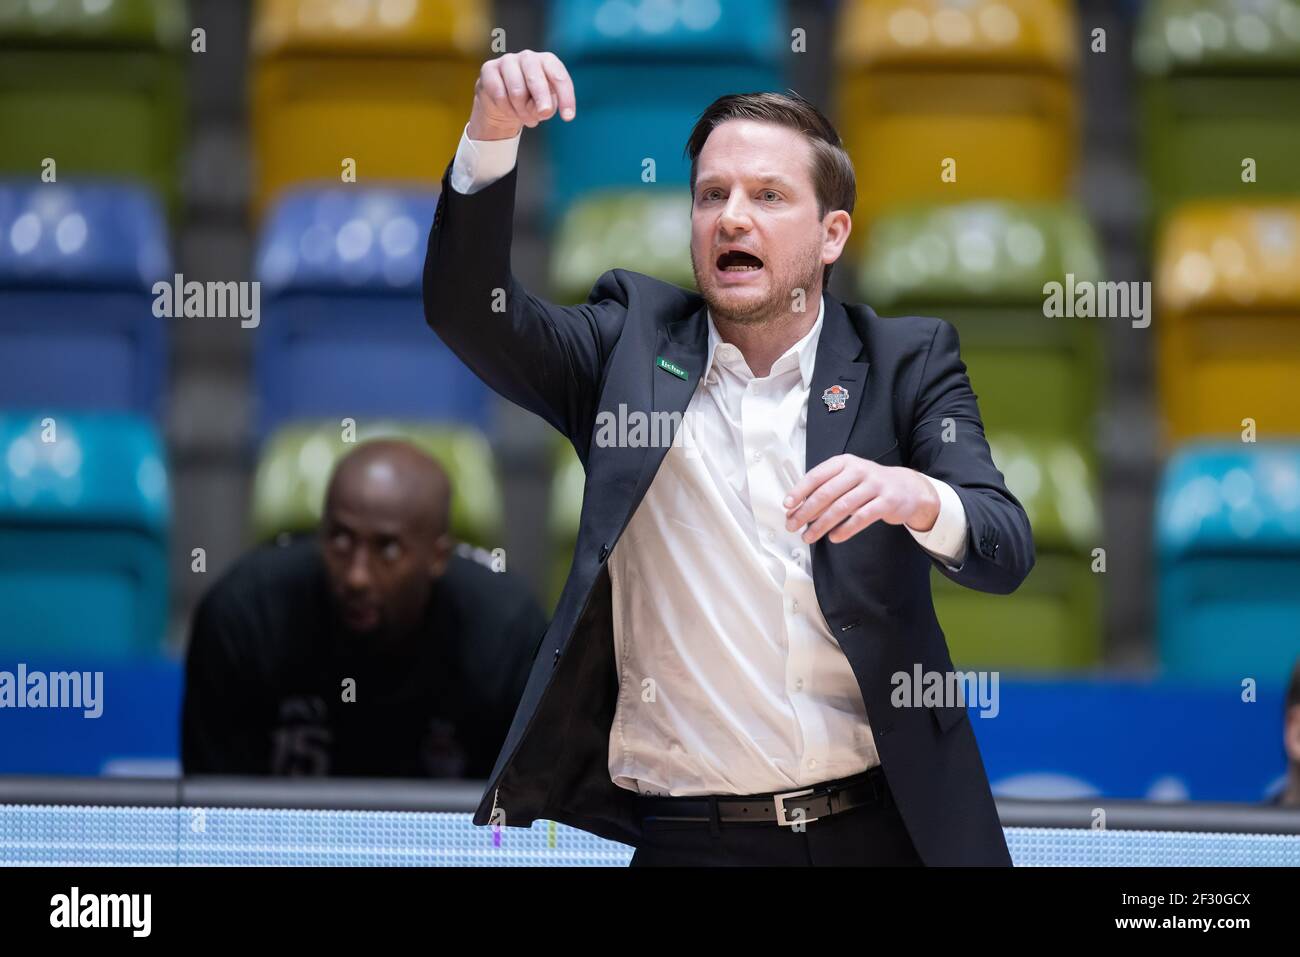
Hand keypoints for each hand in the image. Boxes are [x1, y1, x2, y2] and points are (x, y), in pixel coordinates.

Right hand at [467, 50, 574, 140]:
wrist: (502, 102)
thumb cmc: (530, 101)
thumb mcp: (544, 106)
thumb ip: (547, 106)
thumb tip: (542, 110)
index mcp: (547, 61)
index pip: (558, 76)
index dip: (565, 97)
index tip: (568, 117)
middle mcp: (528, 57)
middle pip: (536, 79)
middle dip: (541, 100)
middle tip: (544, 115)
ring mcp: (507, 61)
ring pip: (516, 91)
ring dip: (522, 111)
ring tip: (526, 118)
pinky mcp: (489, 69)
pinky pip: (499, 95)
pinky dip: (507, 109)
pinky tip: (510, 111)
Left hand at [783, 455, 939, 543]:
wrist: (907, 488)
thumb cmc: (869, 484)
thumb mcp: (847, 479)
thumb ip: (824, 490)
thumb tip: (795, 508)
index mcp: (844, 462)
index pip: (816, 475)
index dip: (799, 491)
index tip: (787, 505)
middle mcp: (859, 470)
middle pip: (826, 493)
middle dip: (806, 512)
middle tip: (793, 525)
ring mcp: (874, 486)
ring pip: (842, 507)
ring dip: (821, 524)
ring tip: (809, 536)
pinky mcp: (886, 502)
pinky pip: (861, 518)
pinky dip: (845, 530)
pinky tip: (834, 538)